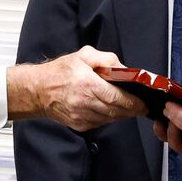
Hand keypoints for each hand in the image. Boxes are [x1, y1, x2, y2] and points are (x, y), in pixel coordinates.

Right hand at [8, 48, 142, 131]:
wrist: (38, 91)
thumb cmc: (59, 72)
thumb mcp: (84, 56)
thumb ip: (107, 60)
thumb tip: (125, 70)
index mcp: (87, 84)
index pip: (117, 98)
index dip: (133, 102)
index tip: (143, 103)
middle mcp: (84, 102)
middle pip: (116, 111)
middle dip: (132, 110)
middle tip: (141, 106)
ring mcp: (82, 116)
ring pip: (110, 119)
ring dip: (121, 114)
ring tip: (128, 107)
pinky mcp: (79, 124)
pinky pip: (101, 123)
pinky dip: (109, 117)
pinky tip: (110, 110)